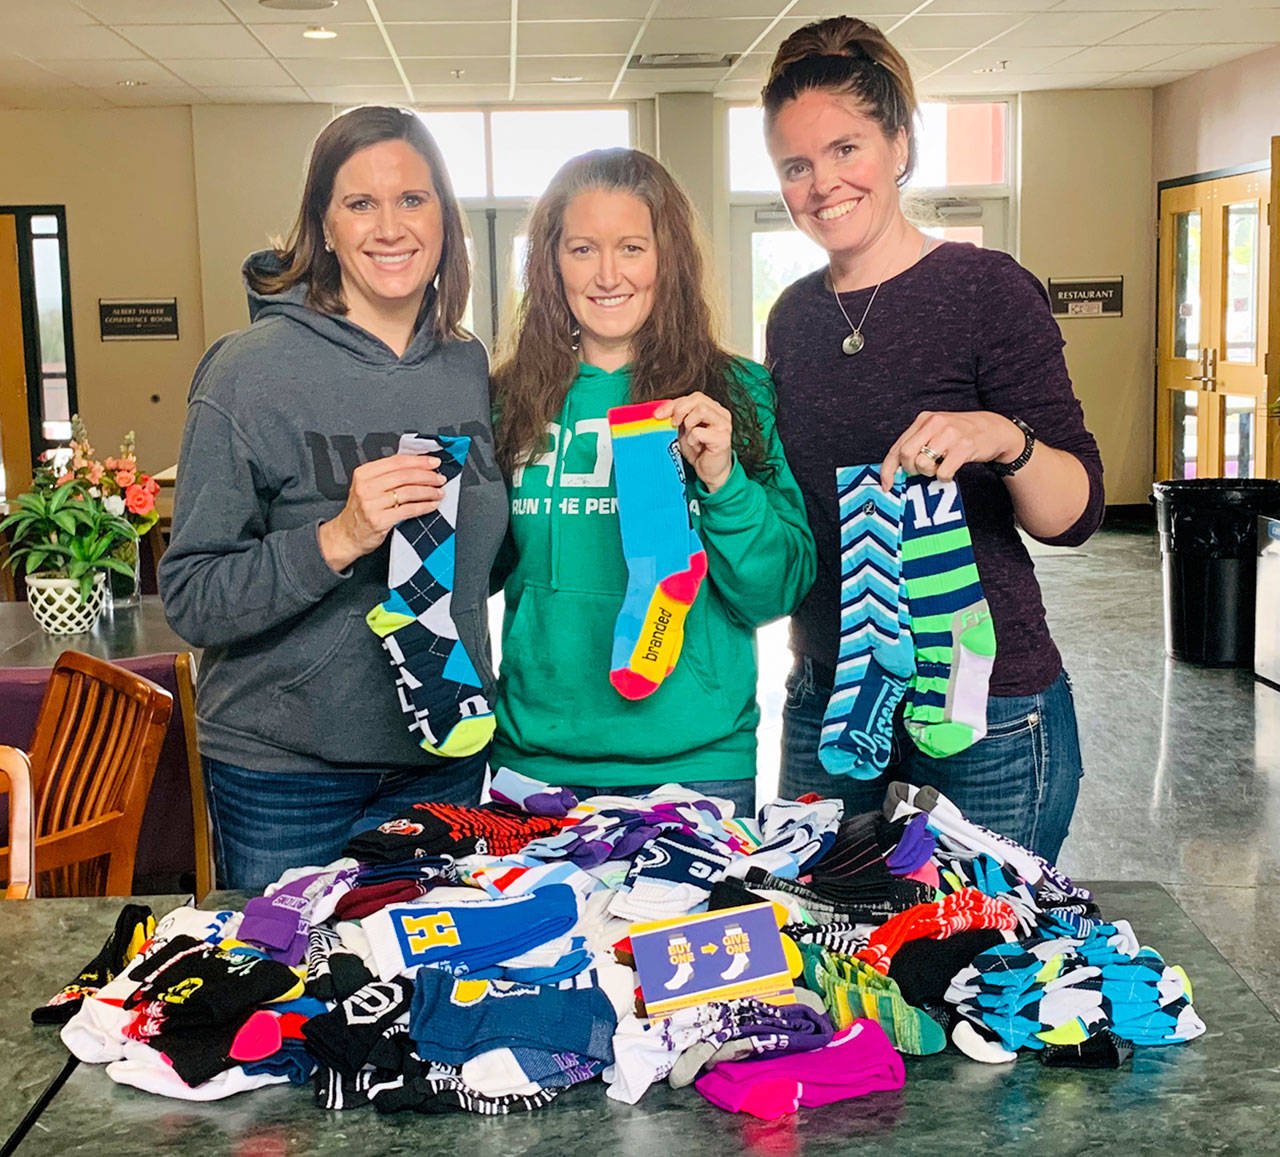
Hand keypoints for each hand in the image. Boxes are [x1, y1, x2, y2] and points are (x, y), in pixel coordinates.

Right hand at [318, 452, 445, 570]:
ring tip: (439, 492)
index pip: (397, 462)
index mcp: (364, 473)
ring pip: (408, 492)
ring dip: (428, 491)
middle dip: (427, 476)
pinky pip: (408, 510)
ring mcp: (372, 504)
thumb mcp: (367, 487)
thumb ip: (387, 476)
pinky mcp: (380, 520)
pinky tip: (432, 505)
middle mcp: (366, 487)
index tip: (433, 462)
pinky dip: (424, 507)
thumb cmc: (361, 511)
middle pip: (404, 476)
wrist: (347, 535)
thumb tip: (418, 466)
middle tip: (440, 478)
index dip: (419, 461)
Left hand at [655, 392, 733, 492]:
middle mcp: (721, 414)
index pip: (693, 397)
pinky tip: (696, 446)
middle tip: (673, 424)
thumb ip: (678, 417)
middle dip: (680, 410)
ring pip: (701, 410)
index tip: (658, 414)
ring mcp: (724, 425)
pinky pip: (699, 432)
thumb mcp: (685, 430)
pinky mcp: (723, 439)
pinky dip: (692, 439)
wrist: (711, 472)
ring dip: (689, 424)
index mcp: (713, 409)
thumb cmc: (699, 451)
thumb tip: (660, 410)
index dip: (674, 404)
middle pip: (698, 399)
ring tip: (690, 437)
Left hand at [880, 411, 1024, 488]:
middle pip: (906, 455)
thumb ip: (917, 445)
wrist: (994, 429)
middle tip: (923, 471)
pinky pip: (943, 472)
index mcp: (924, 420)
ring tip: (940, 466)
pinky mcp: (964, 446)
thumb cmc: (960, 435)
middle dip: (911, 470)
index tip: (886, 485)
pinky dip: (944, 477)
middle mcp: (935, 423)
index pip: (897, 447)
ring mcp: (950, 433)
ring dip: (929, 473)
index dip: (888, 469)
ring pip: (923, 464)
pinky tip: (951, 470)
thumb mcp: (936, 432)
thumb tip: (896, 471)